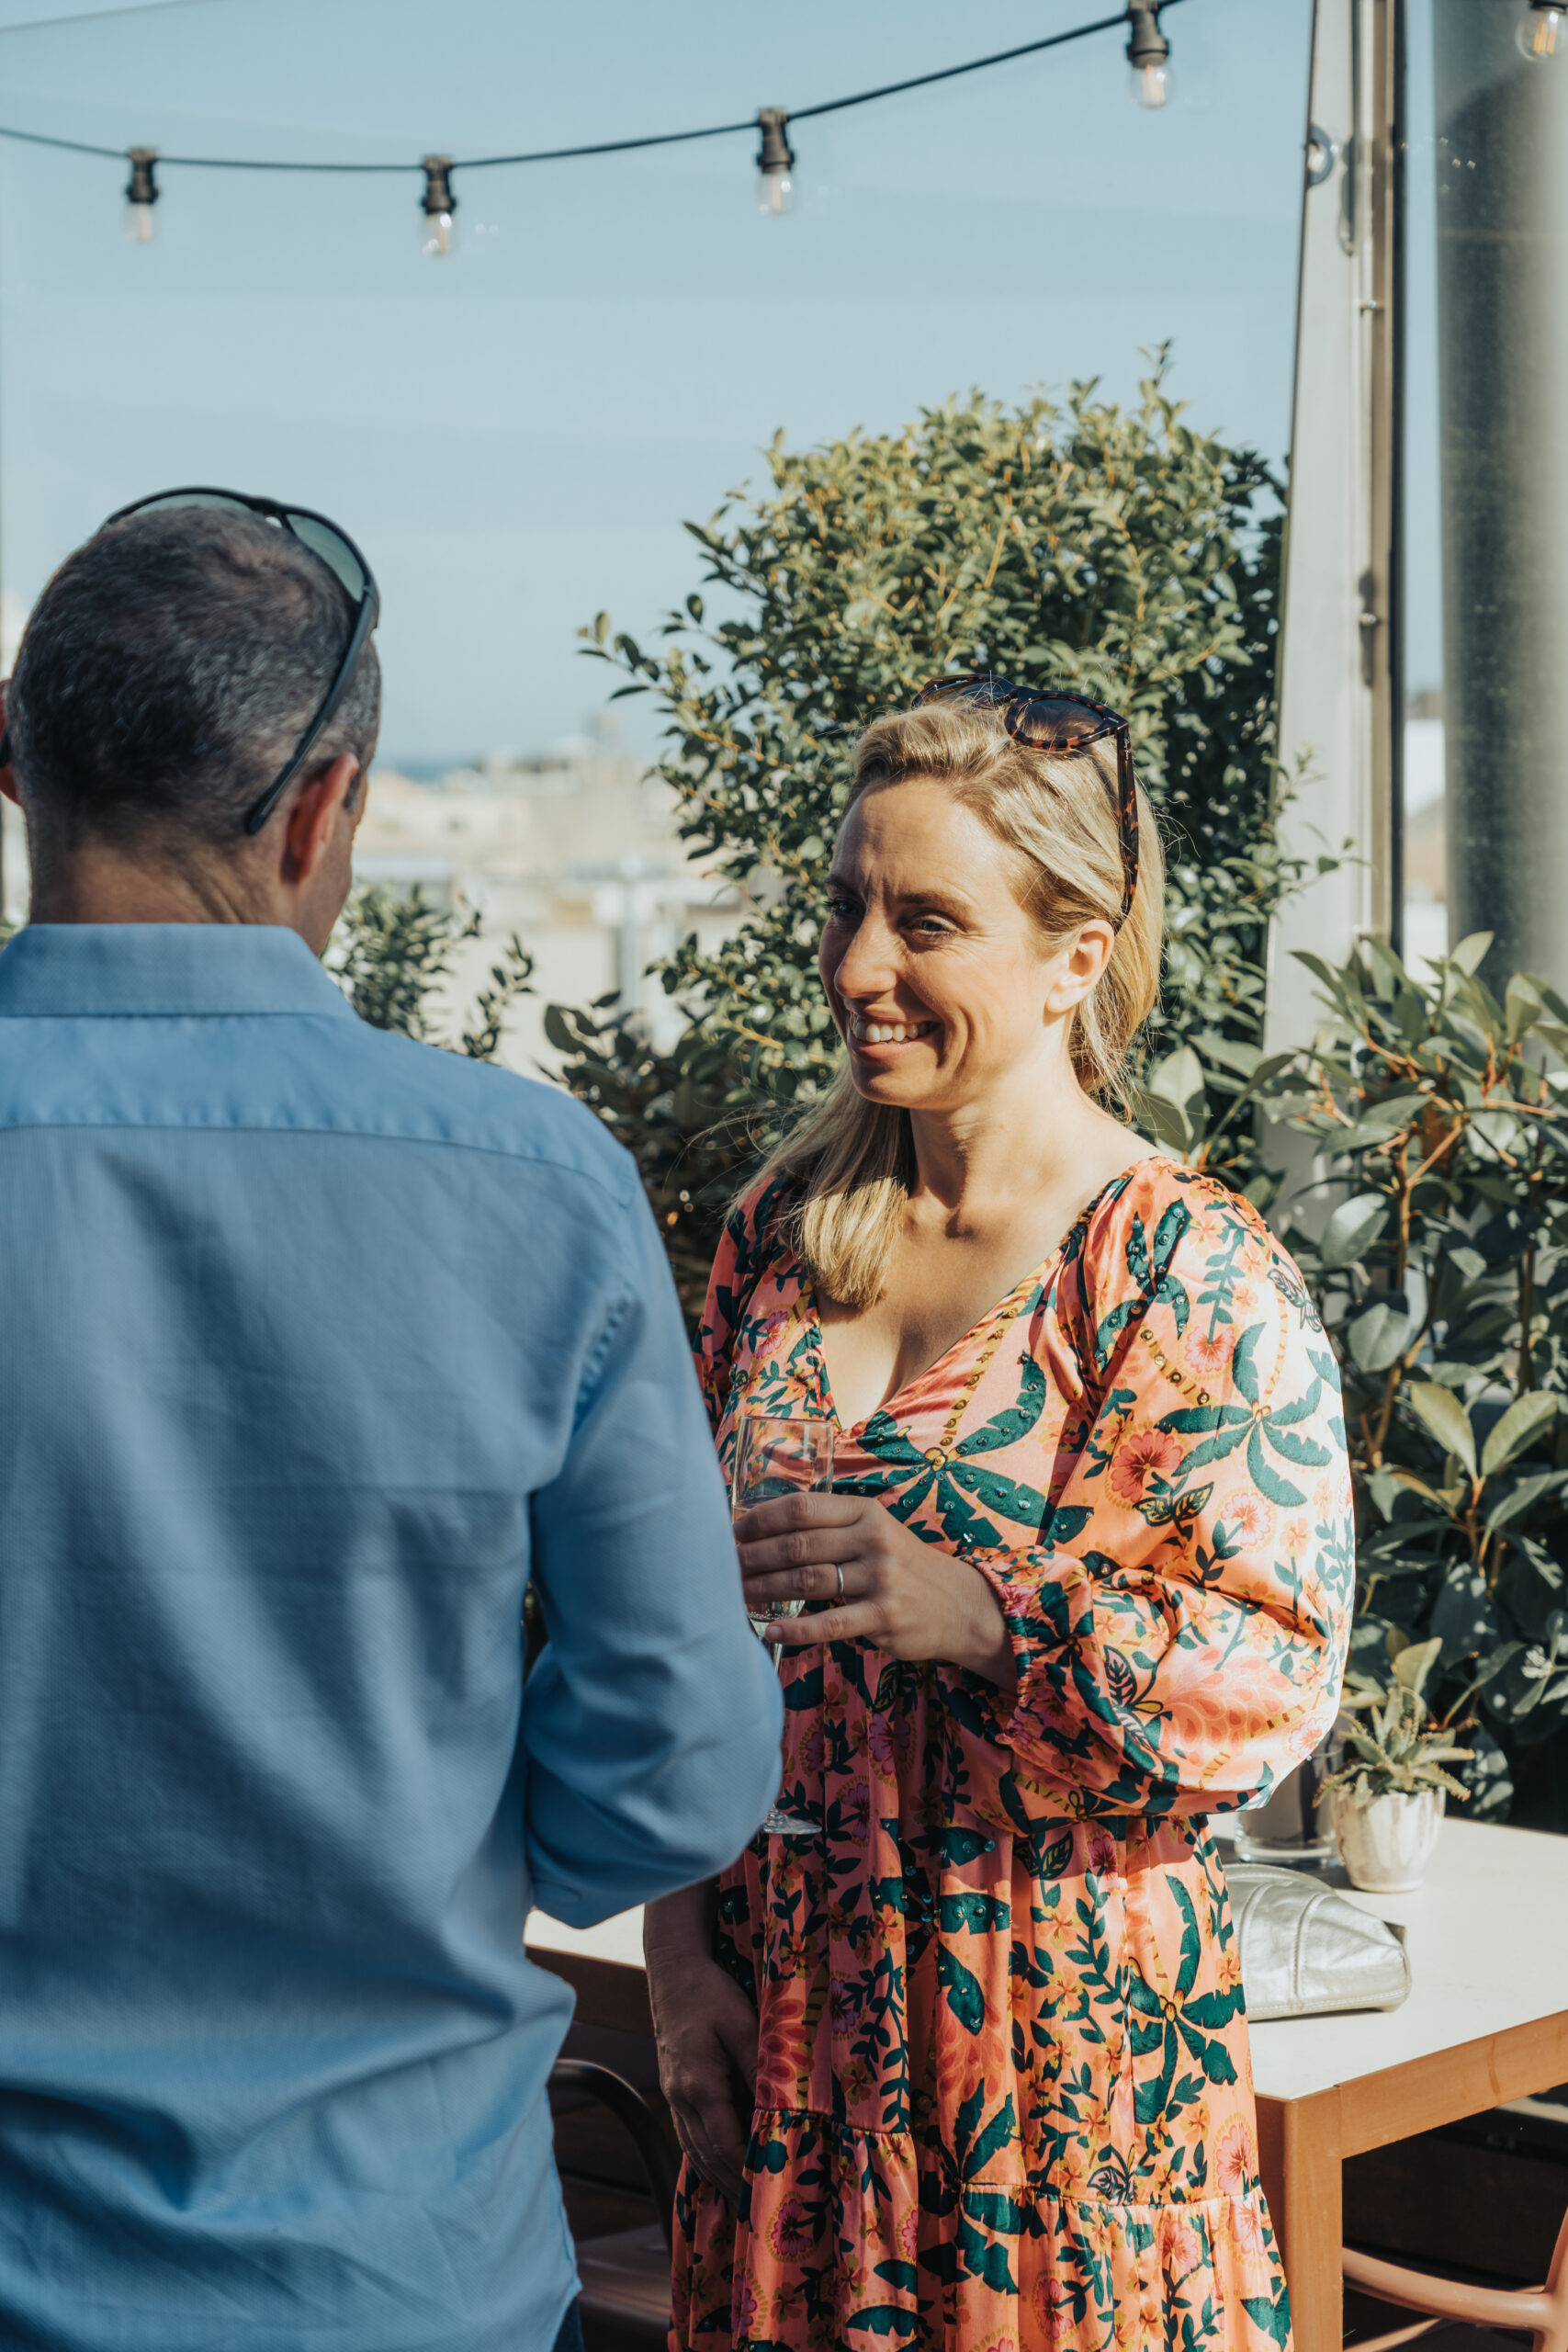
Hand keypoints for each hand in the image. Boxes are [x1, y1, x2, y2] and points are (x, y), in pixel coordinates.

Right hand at [645, 1900, 757, 2205]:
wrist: (673, 1971)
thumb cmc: (709, 1993)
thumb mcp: (743, 2023)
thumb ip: (760, 2066)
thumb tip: (779, 2106)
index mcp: (698, 2085)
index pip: (724, 2144)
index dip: (745, 2174)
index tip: (767, 2195)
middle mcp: (681, 2097)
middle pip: (707, 2156)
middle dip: (732, 2185)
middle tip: (759, 2212)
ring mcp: (674, 2095)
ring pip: (694, 2149)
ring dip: (717, 2176)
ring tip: (742, 2201)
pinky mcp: (674, 2088)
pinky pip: (688, 2134)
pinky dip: (704, 2157)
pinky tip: (719, 2167)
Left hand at [735, 1491, 1016, 1688]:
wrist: (959, 1605)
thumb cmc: (903, 1567)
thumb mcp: (874, 1533)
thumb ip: (831, 1529)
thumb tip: (763, 1532)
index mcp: (865, 1512)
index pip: (801, 1507)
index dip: (760, 1519)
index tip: (731, 1532)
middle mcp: (872, 1539)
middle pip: (797, 1544)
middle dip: (753, 1556)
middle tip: (724, 1568)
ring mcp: (880, 1578)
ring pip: (806, 1581)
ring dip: (764, 1590)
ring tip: (737, 1596)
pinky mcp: (884, 1616)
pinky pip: (829, 1623)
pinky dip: (795, 1628)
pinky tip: (770, 1630)